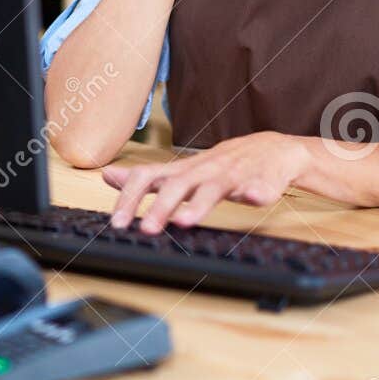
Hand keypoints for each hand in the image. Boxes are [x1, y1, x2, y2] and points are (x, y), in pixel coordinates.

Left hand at [102, 132, 310, 230]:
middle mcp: (203, 171)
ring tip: (186, 221)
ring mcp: (232, 176)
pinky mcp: (261, 182)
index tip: (117, 222)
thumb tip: (107, 176)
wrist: (271, 150)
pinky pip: (260, 186)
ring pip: (214, 188)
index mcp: (182, 171)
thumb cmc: (220, 166)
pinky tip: (254, 198)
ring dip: (200, 204)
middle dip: (160, 207)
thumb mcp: (179, 171)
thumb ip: (146, 178)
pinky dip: (257, 192)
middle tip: (146, 229)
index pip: (148, 177)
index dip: (130, 197)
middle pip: (178, 185)